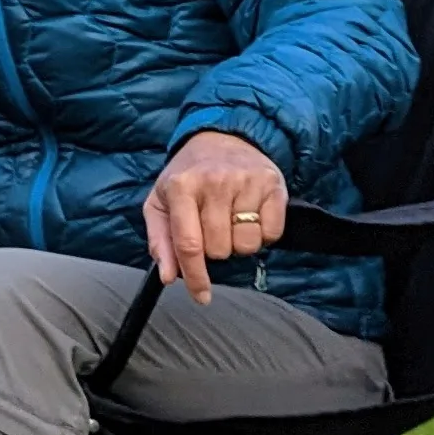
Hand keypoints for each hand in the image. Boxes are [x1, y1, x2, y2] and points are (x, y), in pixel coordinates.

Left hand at [143, 129, 287, 303]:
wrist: (221, 138)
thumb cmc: (187, 176)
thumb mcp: (160, 202)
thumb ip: (160, 241)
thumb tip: (168, 277)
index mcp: (181, 187)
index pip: (189, 244)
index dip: (195, 276)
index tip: (201, 296)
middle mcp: (214, 182)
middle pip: (220, 249)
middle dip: (216, 250)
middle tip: (212, 229)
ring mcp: (245, 181)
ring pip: (247, 245)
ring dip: (239, 243)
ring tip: (232, 221)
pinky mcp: (273, 184)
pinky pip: (272, 234)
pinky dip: (263, 234)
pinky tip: (251, 216)